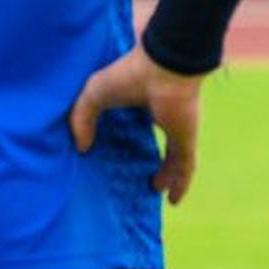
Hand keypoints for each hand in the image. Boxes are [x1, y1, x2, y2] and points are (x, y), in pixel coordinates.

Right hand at [66, 47, 207, 205]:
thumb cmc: (129, 75)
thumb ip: (82, 119)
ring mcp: (177, 130)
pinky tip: (174, 200)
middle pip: (159, 144)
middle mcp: (163, 117)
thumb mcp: (94, 95)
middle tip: (140, 176)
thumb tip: (81, 148)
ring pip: (175, 159)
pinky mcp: (186, 140)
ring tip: (155, 190)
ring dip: (168, 176)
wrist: (163, 68)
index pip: (138, 126)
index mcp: (143, 103)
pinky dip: (181, 184)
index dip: (130, 140)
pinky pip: (185, 167)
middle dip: (154, 159)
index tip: (118, 154)